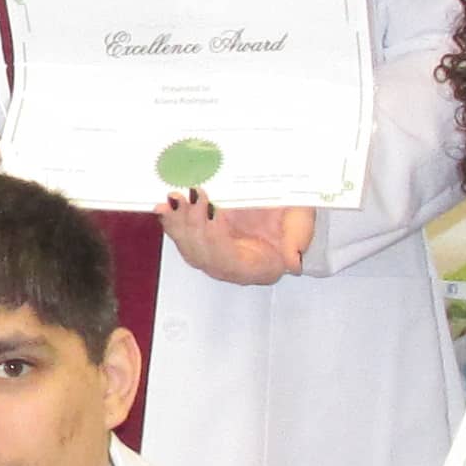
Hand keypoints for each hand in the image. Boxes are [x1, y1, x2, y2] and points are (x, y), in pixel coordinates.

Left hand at [161, 195, 311, 287]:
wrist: (284, 206)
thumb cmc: (293, 218)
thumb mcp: (302, 224)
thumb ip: (298, 243)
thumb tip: (293, 264)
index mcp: (258, 267)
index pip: (229, 263)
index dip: (218, 242)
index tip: (215, 216)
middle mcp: (231, 266)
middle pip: (203, 255)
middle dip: (194, 227)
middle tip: (192, 198)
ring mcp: (213, 253)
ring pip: (188, 245)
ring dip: (179, 222)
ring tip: (175, 198)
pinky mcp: (202, 237)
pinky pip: (181, 234)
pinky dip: (171, 220)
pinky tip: (163, 205)